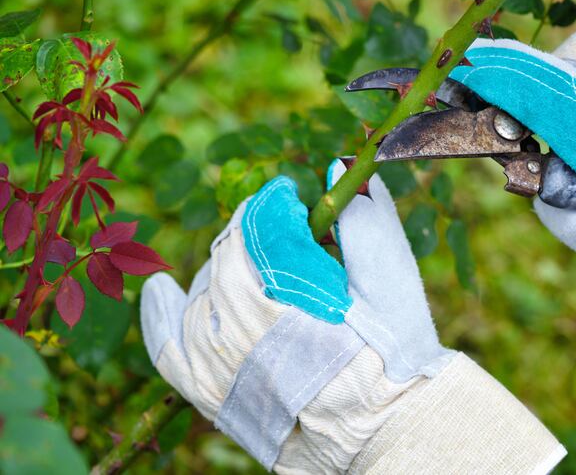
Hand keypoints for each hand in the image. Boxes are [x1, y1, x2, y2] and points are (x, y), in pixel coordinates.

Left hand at [141, 160, 563, 472]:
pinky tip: (161, 292)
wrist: (385, 428)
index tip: (292, 200)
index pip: (258, 224)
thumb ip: (364, 219)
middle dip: (253, 235)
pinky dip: (160, 316)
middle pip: (227, 254)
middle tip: (282, 234)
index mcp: (283, 289)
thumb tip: (336, 168)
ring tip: (254, 269)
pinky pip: (166, 348)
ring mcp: (217, 361)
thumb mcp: (393, 279)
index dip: (275, 205)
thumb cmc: (395, 353)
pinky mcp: (211, 393)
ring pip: (200, 293)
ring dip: (223, 269)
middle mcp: (237, 322)